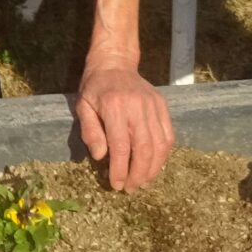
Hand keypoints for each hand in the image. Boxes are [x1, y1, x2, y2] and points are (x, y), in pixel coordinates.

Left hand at [75, 59, 174, 190]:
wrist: (115, 63)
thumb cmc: (95, 87)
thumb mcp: (83, 106)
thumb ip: (91, 131)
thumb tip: (101, 156)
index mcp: (114, 107)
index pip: (121, 146)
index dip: (121, 169)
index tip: (117, 185)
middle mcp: (137, 107)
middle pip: (144, 148)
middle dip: (138, 173)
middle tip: (131, 188)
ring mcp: (153, 106)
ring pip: (160, 144)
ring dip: (153, 168)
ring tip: (143, 183)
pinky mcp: (163, 106)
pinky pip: (168, 135)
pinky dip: (164, 154)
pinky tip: (155, 166)